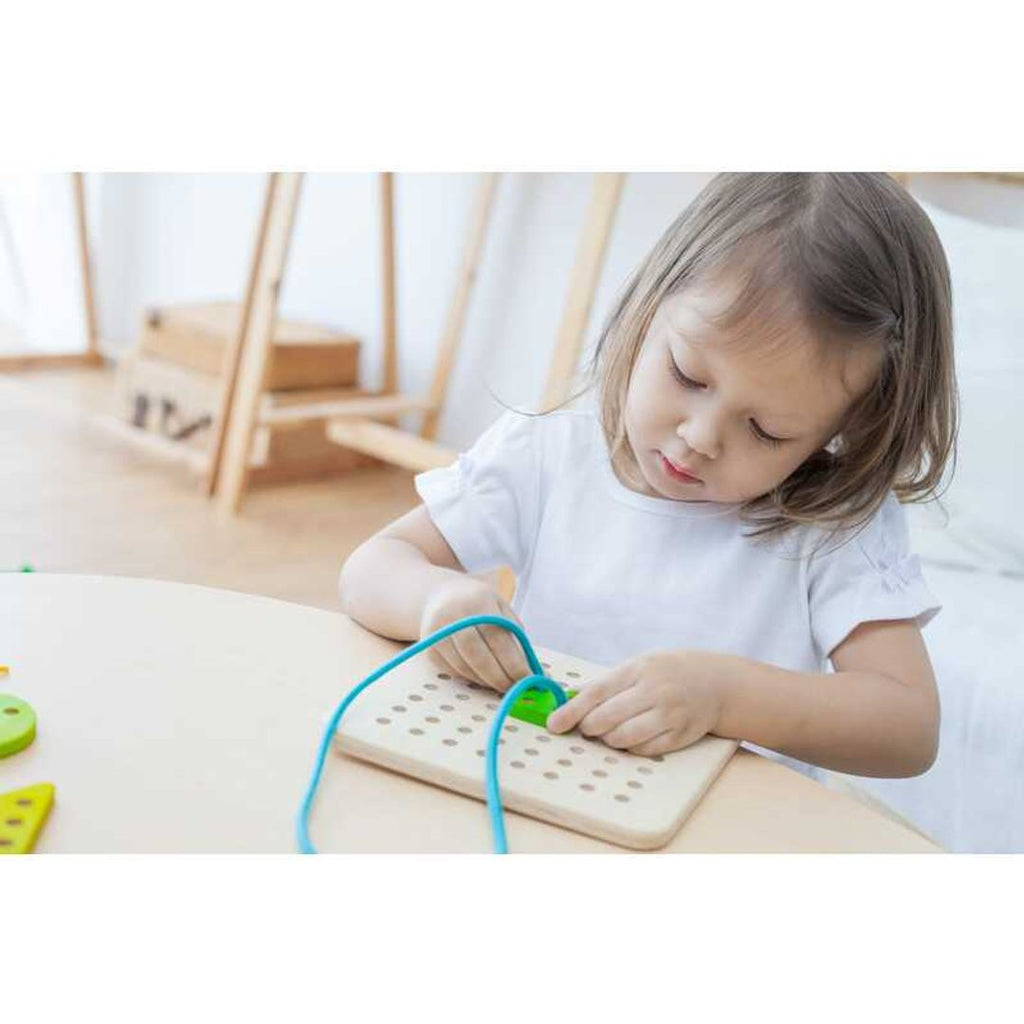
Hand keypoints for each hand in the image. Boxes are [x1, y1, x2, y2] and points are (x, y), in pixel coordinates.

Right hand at [419, 576, 534, 692]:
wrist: (440, 596)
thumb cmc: (479, 605)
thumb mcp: (501, 608)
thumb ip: (516, 635)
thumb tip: (535, 670)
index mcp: (478, 602)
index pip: (497, 638)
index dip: (513, 663)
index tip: (528, 679)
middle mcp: (454, 616)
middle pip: (478, 656)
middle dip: (500, 678)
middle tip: (515, 689)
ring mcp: (437, 632)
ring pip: (464, 667)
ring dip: (486, 681)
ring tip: (502, 684)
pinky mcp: (429, 648)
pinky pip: (453, 671)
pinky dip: (471, 678)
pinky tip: (484, 677)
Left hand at [546, 649, 732, 756]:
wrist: (714, 683)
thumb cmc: (665, 673)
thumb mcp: (637, 667)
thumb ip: (605, 683)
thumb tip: (567, 699)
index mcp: (638, 669)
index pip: (597, 692)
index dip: (572, 711)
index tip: (554, 724)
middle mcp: (655, 691)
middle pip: (607, 718)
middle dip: (589, 727)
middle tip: (587, 727)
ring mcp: (669, 715)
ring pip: (624, 738)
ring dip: (609, 739)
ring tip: (610, 731)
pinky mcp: (680, 736)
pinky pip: (643, 751)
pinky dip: (630, 748)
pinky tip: (632, 737)